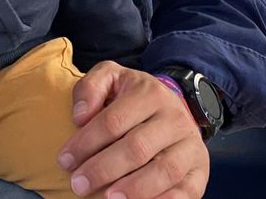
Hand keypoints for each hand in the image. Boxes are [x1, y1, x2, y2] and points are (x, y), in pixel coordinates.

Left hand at [57, 62, 208, 197]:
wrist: (175, 107)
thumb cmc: (133, 98)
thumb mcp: (111, 78)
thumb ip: (90, 88)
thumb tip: (80, 117)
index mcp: (150, 94)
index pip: (113, 121)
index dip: (86, 142)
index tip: (64, 160)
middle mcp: (174, 119)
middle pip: (137, 148)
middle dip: (103, 169)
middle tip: (78, 185)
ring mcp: (190, 146)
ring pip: (164, 171)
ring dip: (134, 189)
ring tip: (108, 198)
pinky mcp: (200, 172)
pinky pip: (186, 192)